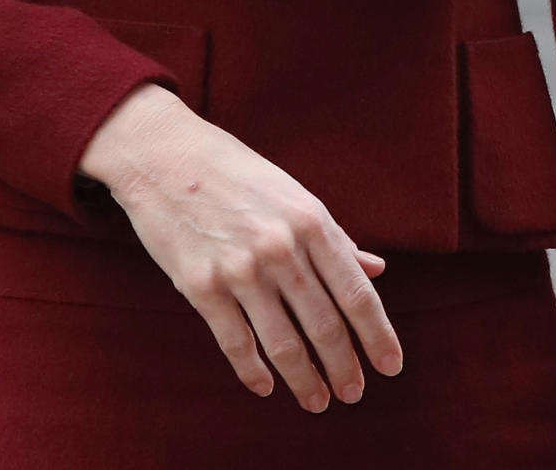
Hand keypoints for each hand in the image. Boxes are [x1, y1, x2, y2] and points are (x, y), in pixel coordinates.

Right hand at [79, 83, 403, 410]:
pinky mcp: (202, 286)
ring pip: (284, 345)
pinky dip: (253, 373)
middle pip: (325, 326)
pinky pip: (236, 344)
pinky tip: (264, 387)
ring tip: (318, 401)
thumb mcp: (292, 194)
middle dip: (344, 367)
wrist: (164, 154)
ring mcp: (240, 269)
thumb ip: (333, 237)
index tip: (391, 366)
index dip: (377, 335)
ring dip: (305, 381)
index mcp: (310, 220)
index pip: (356, 292)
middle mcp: (281, 247)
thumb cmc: (234, 172)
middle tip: (353, 393)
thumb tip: (375, 269)